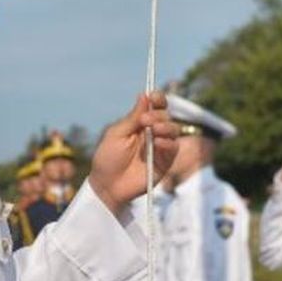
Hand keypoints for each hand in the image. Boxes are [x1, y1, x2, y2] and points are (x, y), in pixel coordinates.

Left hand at [88, 93, 178, 213]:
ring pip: (173, 130)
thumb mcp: (117, 134)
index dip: (157, 98)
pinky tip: (157, 143)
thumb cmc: (108, 158)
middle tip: (145, 120)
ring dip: (165, 126)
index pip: (155, 106)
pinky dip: (168, 143)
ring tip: (153, 130)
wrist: (107, 185)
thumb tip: (143, 95)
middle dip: (158, 114)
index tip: (153, 95)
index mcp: (140, 123)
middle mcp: (153, 133)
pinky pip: (173, 149)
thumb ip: (132, 117)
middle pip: (166, 116)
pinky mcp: (165, 163)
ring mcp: (160, 148)